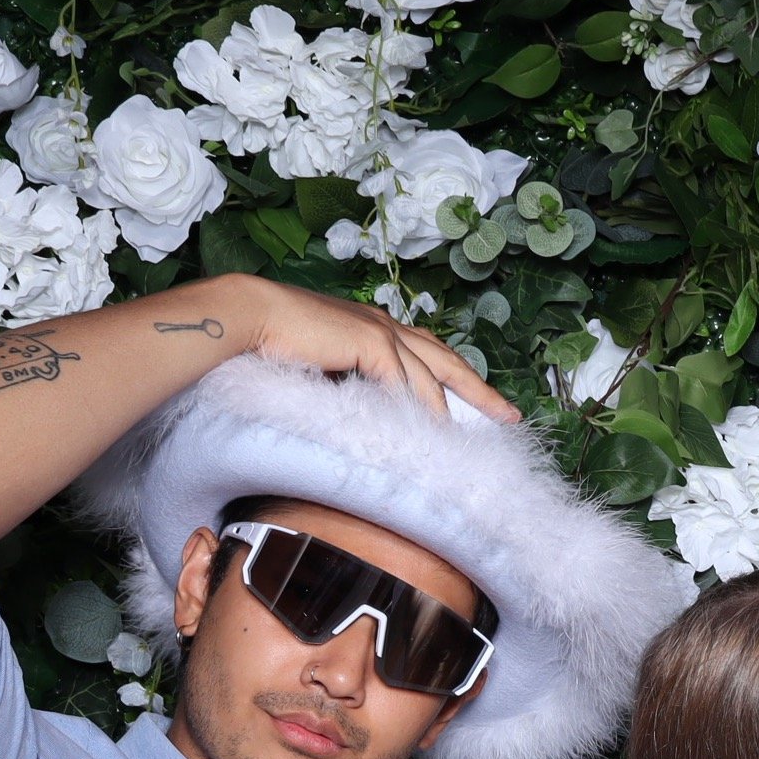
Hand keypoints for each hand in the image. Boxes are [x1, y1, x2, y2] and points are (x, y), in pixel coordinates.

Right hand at [231, 279, 518, 423]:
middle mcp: (385, 324)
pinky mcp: (369, 342)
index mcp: (377, 327)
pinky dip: (415, 408)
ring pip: (429, 376)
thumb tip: (371, 415)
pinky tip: (427, 432)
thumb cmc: (274, 341)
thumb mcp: (325, 365)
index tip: (481, 400)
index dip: (456, 378)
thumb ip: (352, 382)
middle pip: (448, 361)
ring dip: (448, 410)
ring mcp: (380, 330)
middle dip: (481, 391)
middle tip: (510, 416)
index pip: (428, 355)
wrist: (248, 316)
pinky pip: (402, 382)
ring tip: (466, 442)